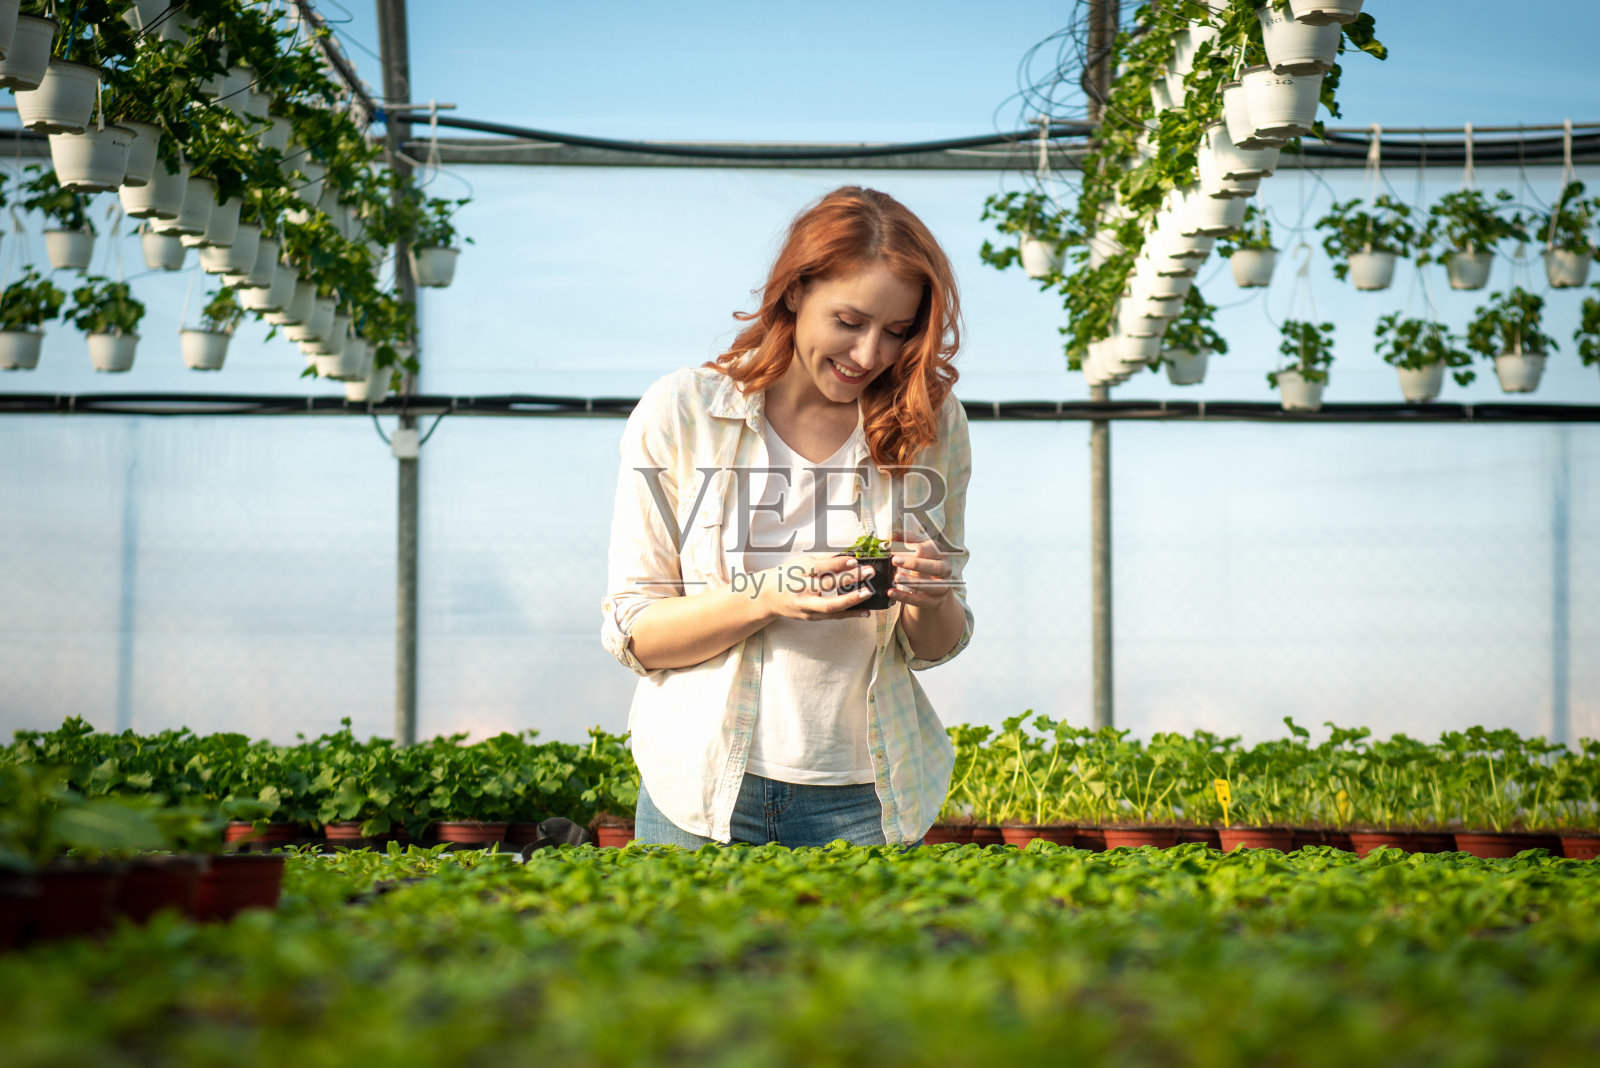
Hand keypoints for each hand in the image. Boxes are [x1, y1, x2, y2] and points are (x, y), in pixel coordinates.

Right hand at [756, 554, 873, 621]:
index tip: (855, 559)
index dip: (837, 563)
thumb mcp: (800, 563)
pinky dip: (850, 614)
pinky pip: (833, 617)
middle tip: (868, 572)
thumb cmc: (786, 576)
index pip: (819, 567)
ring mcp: (805, 606)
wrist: (767, 597)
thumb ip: (823, 561)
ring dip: (851, 600)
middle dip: (849, 578)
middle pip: (826, 586)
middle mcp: (801, 590)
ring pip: (830, 606)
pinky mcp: (811, 617)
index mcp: (798, 572)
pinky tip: (865, 611)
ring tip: (868, 593)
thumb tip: (847, 556)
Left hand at [887, 530, 953, 608]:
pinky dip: (905, 597)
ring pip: (931, 586)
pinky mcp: (935, 601)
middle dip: (914, 563)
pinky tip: (891, 592)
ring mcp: (943, 587)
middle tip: (895, 560)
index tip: (893, 548)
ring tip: (895, 578)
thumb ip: (905, 540)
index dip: (911, 548)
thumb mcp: (918, 549)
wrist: (936, 588)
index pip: (928, 549)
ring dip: (912, 582)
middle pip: (934, 567)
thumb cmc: (924, 563)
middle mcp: (945, 569)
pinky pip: (920, 600)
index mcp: (940, 553)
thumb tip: (890, 534)